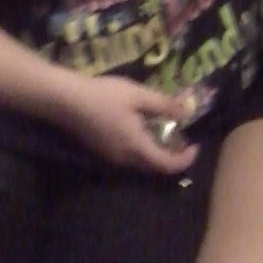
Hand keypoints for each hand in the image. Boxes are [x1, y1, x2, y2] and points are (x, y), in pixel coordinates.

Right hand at [62, 74, 198, 173]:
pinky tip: (142, 127)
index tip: (195, 145)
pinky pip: (130, 156)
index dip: (185, 159)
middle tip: (183, 137)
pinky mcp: (103, 151)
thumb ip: (163, 105)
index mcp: (136, 147)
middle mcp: (125, 159)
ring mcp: (112, 157)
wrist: (67, 101)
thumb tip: (187, 113)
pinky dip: (143, 147)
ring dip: (157, 151)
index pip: (166, 165)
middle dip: (173, 155)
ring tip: (166, 129)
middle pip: (154, 166)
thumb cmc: (105, 96)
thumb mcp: (138, 95)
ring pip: (141, 162)